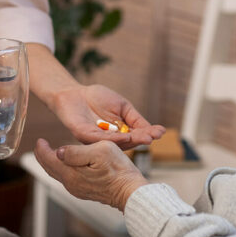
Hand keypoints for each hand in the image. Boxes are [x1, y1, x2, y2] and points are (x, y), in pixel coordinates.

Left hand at [33, 139, 147, 210]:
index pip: (48, 159)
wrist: (131, 192)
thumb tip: (58, 151)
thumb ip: (76, 152)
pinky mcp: (85, 191)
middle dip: (43, 156)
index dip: (42, 149)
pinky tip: (68, 164)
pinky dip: (62, 168)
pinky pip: (67, 178)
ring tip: (51, 153)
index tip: (40, 140)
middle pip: (50, 168)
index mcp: (71, 174)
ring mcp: (78, 189)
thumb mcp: (100, 152)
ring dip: (52, 162)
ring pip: (58, 174)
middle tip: (41, 145)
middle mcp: (71, 184)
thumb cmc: (119, 170)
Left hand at [50, 84, 165, 149]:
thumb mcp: (122, 107)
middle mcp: (109, 141)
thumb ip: (135, 118)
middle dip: (142, 139)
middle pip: (128, 142)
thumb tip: (152, 129)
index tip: (161, 132)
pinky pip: (100, 139)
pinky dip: (114, 138)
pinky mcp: (84, 135)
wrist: (74, 93)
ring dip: (131, 140)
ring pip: (116, 143)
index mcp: (119, 134)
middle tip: (154, 137)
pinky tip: (126, 136)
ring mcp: (96, 140)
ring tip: (145, 138)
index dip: (148, 134)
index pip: (136, 136)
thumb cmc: (98, 99)